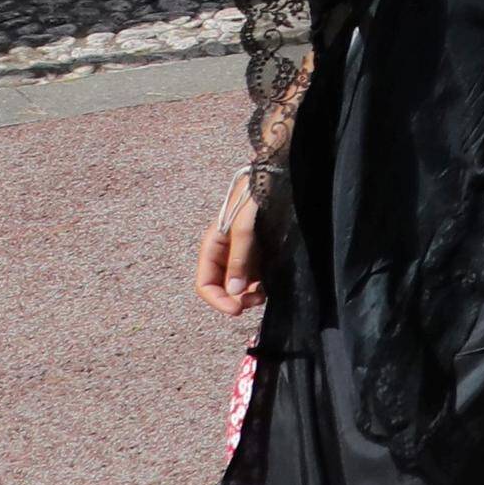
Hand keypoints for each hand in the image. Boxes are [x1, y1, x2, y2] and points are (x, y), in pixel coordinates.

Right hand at [193, 177, 267, 316]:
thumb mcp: (245, 227)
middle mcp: (226, 253)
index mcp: (213, 246)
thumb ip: (239, 258)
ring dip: (249, 294)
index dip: (217, 300)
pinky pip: (256, 276)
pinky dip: (260, 285)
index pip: (206, 284)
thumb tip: (233, 292)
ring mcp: (243, 253)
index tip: (236, 310)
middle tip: (256, 301)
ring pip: (240, 285)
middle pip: (222, 288)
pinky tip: (271, 284)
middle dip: (235, 299)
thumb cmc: (256, 196)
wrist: (278, 175)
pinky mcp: (260, 252)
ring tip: (265, 294)